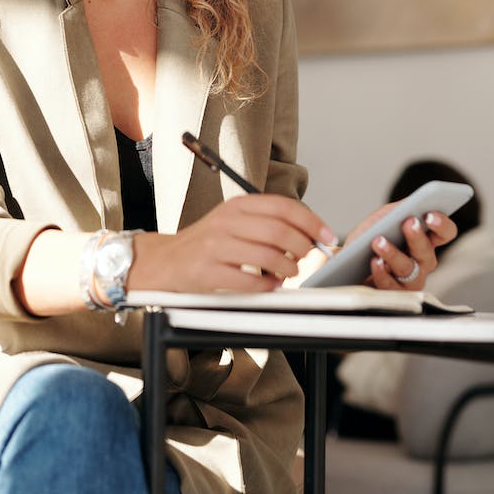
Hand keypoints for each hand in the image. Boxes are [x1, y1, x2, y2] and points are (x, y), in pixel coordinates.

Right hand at [128, 195, 336, 295]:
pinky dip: (266, 287)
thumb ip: (267, 224)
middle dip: (303, 247)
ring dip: (287, 269)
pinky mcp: (206, 271)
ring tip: (289, 274)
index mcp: (237, 206)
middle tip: (307, 258)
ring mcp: (214, 246)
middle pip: (279, 231)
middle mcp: (226, 221)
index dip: (311, 222)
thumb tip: (311, 235)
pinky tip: (269, 287)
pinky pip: (247, 281)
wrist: (166, 261)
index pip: (283, 207)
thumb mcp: (234, 222)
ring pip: (267, 256)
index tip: (327, 236)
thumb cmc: (207, 243)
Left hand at [343, 202, 456, 292]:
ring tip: (378, 241)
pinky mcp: (394, 294)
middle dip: (417, 237)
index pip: (445, 233)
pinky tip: (374, 261)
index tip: (430, 214)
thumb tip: (411, 203)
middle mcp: (422, 262)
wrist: (348, 264)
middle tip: (408, 223)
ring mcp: (410, 280)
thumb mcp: (383, 219)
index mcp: (425, 240)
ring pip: (408, 269)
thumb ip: (398, 210)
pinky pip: (390, 285)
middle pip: (426, 252)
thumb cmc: (370, 240)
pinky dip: (381, 272)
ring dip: (393, 253)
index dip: (442, 225)